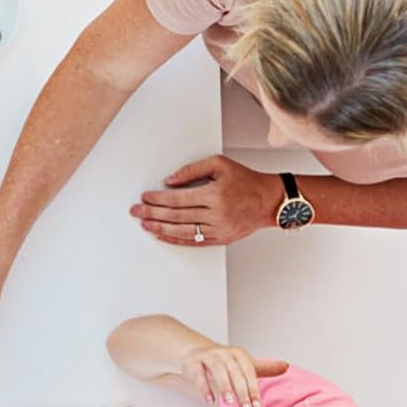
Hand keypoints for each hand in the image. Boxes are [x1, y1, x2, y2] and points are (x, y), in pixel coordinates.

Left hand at [130, 155, 279, 245]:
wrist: (270, 200)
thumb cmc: (246, 181)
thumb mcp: (219, 164)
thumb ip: (191, 170)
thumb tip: (169, 181)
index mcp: (215, 195)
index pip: (177, 199)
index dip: (157, 199)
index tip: (145, 197)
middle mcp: (217, 215)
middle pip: (176, 216)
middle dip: (152, 213)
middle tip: (136, 210)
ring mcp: (219, 229)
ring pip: (183, 232)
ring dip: (160, 228)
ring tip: (144, 223)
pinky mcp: (221, 239)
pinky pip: (193, 242)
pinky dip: (175, 239)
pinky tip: (162, 235)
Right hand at [177, 342, 287, 406]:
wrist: (195, 351)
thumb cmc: (223, 362)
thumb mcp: (244, 364)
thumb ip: (264, 368)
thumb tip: (286, 366)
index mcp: (239, 355)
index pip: (249, 373)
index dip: (253, 389)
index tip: (256, 405)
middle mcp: (224, 354)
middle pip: (235, 373)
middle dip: (241, 392)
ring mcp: (208, 357)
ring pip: (218, 371)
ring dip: (224, 387)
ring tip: (228, 402)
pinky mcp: (193, 362)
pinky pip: (199, 375)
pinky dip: (204, 388)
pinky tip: (210, 400)